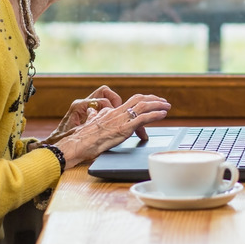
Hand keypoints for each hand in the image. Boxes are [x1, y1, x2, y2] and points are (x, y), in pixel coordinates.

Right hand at [53, 92, 170, 168]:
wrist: (77, 143)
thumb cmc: (82, 137)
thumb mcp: (90, 123)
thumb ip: (94, 116)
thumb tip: (93, 111)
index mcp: (110, 111)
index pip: (129, 102)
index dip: (142, 102)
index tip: (149, 103)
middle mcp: (117, 112)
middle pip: (138, 99)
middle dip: (153, 99)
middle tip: (163, 101)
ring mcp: (121, 119)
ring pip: (143, 106)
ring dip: (158, 105)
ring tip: (167, 106)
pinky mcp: (124, 128)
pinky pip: (143, 118)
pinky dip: (155, 115)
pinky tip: (163, 115)